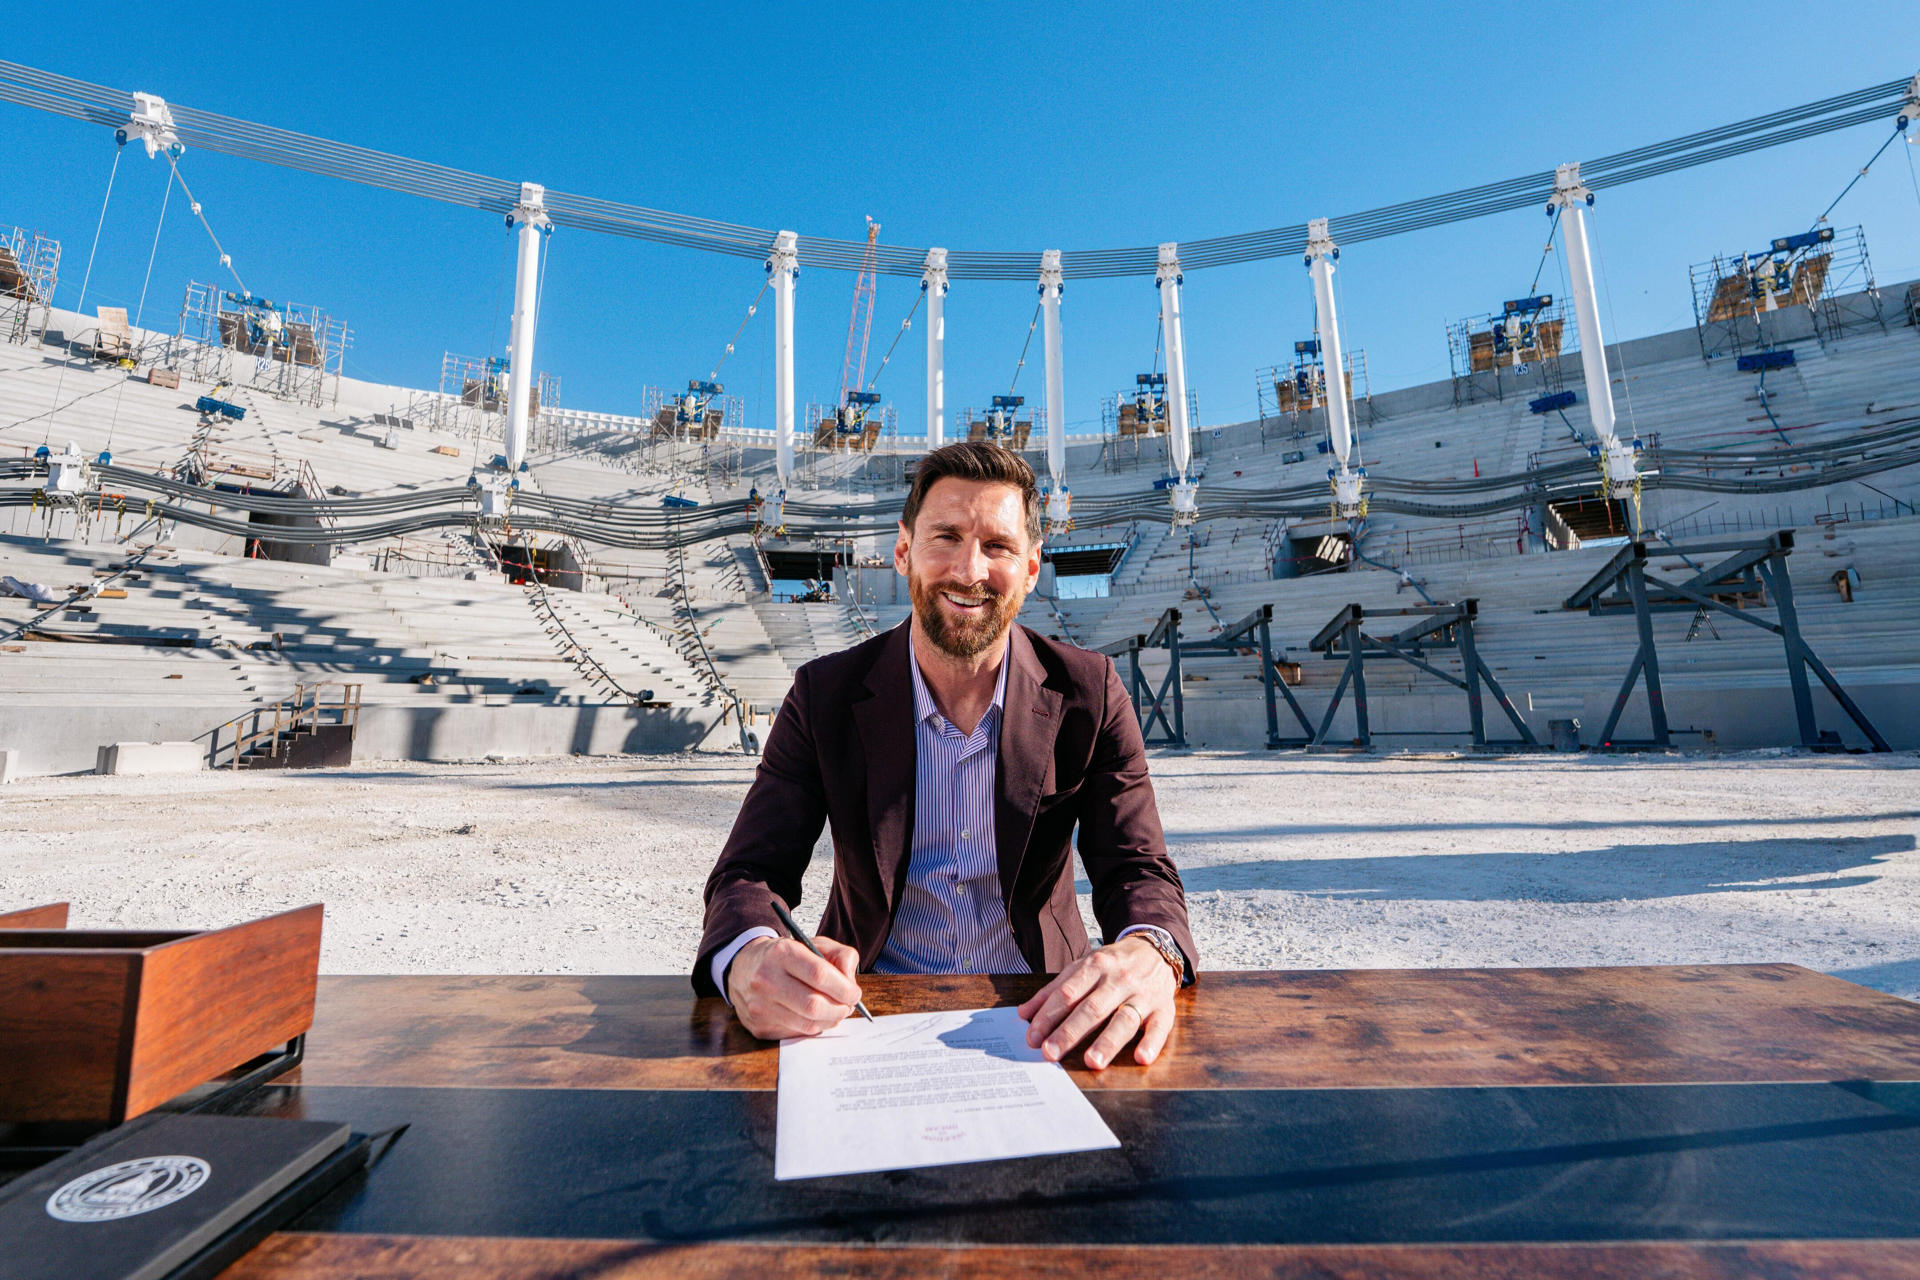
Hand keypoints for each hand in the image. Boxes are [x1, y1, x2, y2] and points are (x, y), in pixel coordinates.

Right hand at [726, 935, 863, 1040]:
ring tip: (835, 1011)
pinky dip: (813, 1027)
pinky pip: (797, 1033)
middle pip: (813, 1005)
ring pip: (807, 1024)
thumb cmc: (785, 956)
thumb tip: (850, 984)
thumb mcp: (814, 943)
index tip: (854, 993)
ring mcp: (760, 1006)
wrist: (744, 967)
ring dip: (829, 1021)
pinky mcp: (759, 1026)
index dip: (844, 988)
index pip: (819, 974)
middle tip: (847, 1005)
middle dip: (839, 1009)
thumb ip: (841, 956)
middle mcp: (766, 979)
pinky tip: (816, 1017)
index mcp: (782, 953)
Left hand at [1017, 934, 1176, 1070]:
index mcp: (1095, 966)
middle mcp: (1119, 979)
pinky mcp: (1164, 1008)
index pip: (1067, 993)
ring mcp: (1143, 994)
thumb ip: (1054, 989)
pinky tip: (1141, 1058)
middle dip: (1070, 1032)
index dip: (1048, 1016)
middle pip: (1092, 1008)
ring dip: (1108, 1041)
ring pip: (1124, 1018)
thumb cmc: (1113, 964)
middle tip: (1050, 1053)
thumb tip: (1024, 1013)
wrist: (1155, 949)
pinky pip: (1160, 1027)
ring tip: (1091, 1061)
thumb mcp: (1083, 966)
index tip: (1033, 1038)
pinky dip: (1152, 1042)